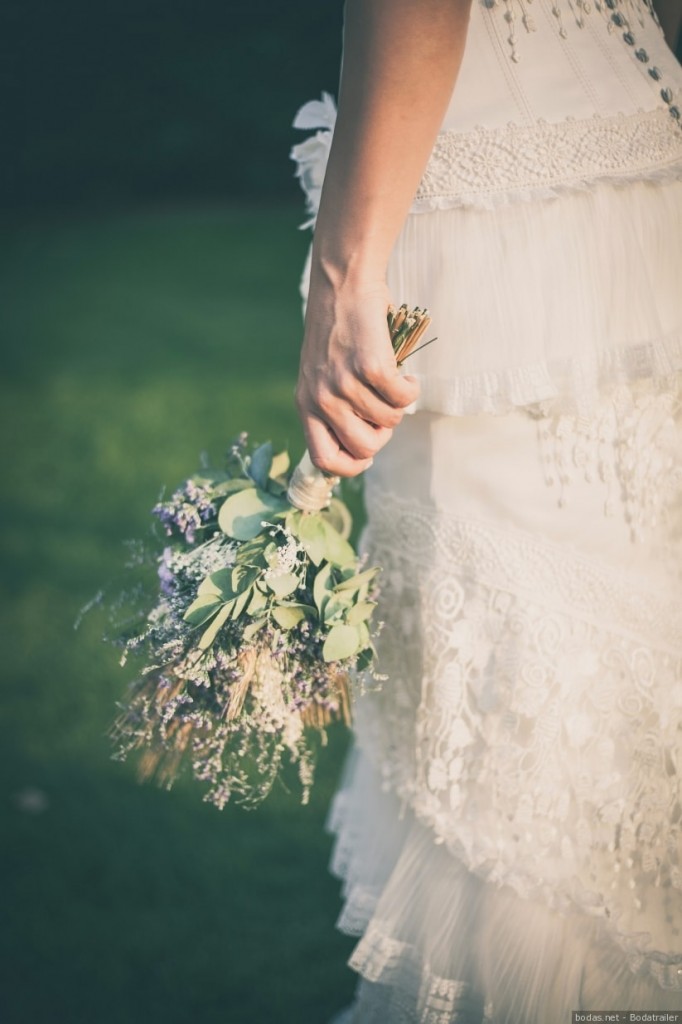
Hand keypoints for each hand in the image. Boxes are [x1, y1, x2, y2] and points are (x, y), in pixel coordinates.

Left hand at [295, 266, 419, 476]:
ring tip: (392, 382)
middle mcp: (321, 399)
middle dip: (382, 436)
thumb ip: (332, 407)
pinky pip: (403, 398)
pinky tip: (405, 374)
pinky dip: (411, 388)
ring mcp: (345, 384)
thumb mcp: (320, 375)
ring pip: (389, 421)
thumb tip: (364, 445)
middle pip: (364, 448)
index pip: (323, 460)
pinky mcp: (370, 368)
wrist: (342, 286)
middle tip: (383, 411)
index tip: (365, 454)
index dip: (349, 466)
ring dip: (398, 405)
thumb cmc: (337, 332)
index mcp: (305, 405)